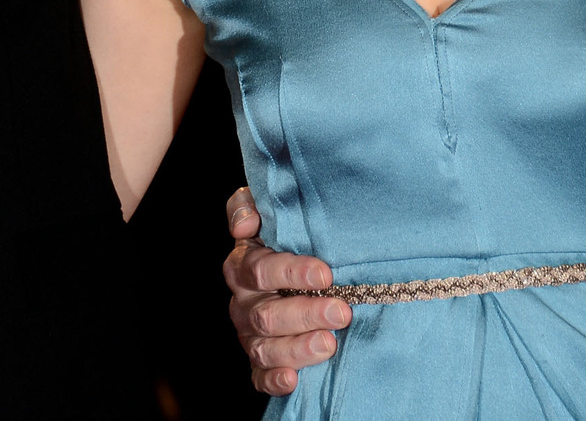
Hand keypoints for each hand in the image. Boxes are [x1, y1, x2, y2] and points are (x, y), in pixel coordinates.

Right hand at [223, 186, 347, 395]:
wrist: (298, 266)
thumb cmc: (289, 235)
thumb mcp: (271, 211)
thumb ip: (250, 205)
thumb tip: (245, 224)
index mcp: (244, 265)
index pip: (260, 270)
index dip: (290, 273)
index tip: (325, 275)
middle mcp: (243, 302)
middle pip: (266, 314)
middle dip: (305, 313)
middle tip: (341, 312)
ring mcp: (250, 334)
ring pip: (264, 348)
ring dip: (297, 349)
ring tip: (329, 344)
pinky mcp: (259, 360)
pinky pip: (259, 376)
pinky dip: (275, 380)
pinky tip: (294, 380)